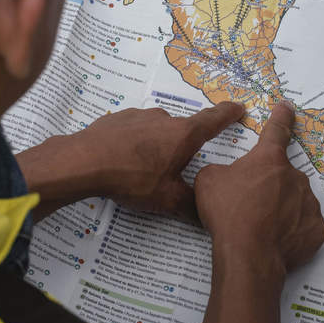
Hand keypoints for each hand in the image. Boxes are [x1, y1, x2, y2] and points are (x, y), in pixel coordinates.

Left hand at [15, 102, 243, 220]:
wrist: (84, 161)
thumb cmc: (133, 178)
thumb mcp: (167, 199)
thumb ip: (191, 205)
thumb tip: (208, 214)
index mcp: (183, 135)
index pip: (214, 120)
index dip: (229, 114)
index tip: (238, 108)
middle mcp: (164, 119)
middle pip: (182, 130)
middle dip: (183, 146)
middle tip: (176, 167)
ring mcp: (138, 116)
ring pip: (156, 130)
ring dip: (156, 145)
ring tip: (145, 169)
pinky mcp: (115, 120)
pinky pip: (133, 131)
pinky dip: (134, 143)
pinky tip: (124, 161)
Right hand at [194, 101, 323, 279]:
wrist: (249, 255)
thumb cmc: (228, 214)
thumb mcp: (208, 182)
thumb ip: (220, 171)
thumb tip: (225, 176)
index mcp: (269, 160)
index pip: (276, 131)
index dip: (281, 117)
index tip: (287, 106)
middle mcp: (295, 176)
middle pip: (283, 176)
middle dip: (270, 187)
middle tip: (251, 206)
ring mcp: (309, 204)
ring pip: (296, 200)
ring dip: (282, 209)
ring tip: (261, 228)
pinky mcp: (316, 230)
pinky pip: (304, 226)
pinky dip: (292, 231)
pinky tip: (275, 241)